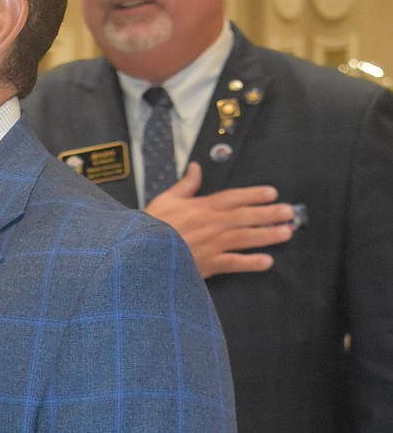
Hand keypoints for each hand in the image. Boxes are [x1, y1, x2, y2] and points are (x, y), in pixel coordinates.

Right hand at [144, 162, 295, 277]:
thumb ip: (185, 185)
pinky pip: (234, 263)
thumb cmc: (151, 226)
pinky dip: (251, 263)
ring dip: (267, 235)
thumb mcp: (166, 199)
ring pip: (246, 238)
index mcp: (202, 207)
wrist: (141, 253)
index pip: (234, 197)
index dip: (254, 194)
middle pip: (246, 216)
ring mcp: (213, 245)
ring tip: (286, 233)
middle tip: (290, 212)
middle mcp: (212, 224)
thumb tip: (195, 168)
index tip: (272, 193)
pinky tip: (267, 261)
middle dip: (269, 214)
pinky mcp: (209, 264)